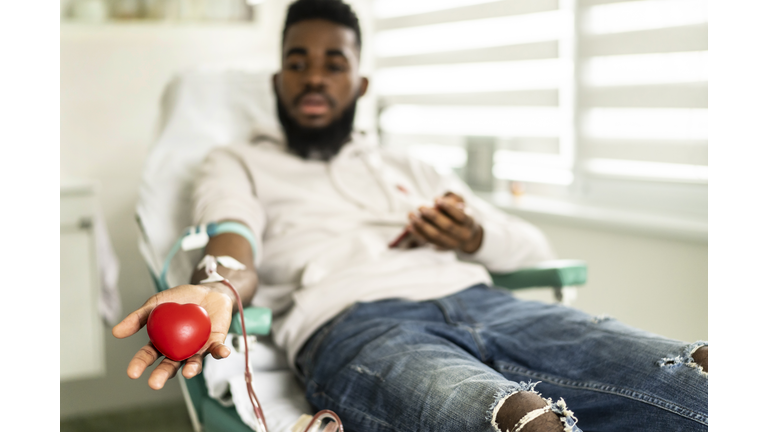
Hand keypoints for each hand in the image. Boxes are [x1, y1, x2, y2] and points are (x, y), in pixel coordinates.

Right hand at [112, 283, 234, 389]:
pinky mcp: (215, 342)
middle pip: (169, 366)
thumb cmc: (180, 299)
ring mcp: (197, 348)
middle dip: (162, 375)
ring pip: (193, 363)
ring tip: (187, 372)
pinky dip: (220, 352)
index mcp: (162, 342)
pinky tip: (222, 353)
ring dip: (192, 369)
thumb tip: (116, 332)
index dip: (140, 364)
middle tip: (155, 383)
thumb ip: (138, 317)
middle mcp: (179, 350)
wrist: (207, 290)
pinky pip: (217, 350)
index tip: (132, 373)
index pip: (148, 356)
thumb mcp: (156, 303)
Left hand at [407, 192, 483, 253]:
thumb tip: (436, 203)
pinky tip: (410, 226)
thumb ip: (452, 200)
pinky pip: (429, 242)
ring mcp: (452, 244)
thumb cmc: (460, 216)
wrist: (466, 237)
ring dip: (422, 225)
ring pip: (436, 236)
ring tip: (411, 215)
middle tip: (420, 207)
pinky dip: (418, 234)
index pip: (460, 216)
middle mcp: (463, 235)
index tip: (435, 199)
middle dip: (433, 216)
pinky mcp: (441, 248)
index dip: (448, 207)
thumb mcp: (461, 205)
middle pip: (447, 226)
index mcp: (469, 222)